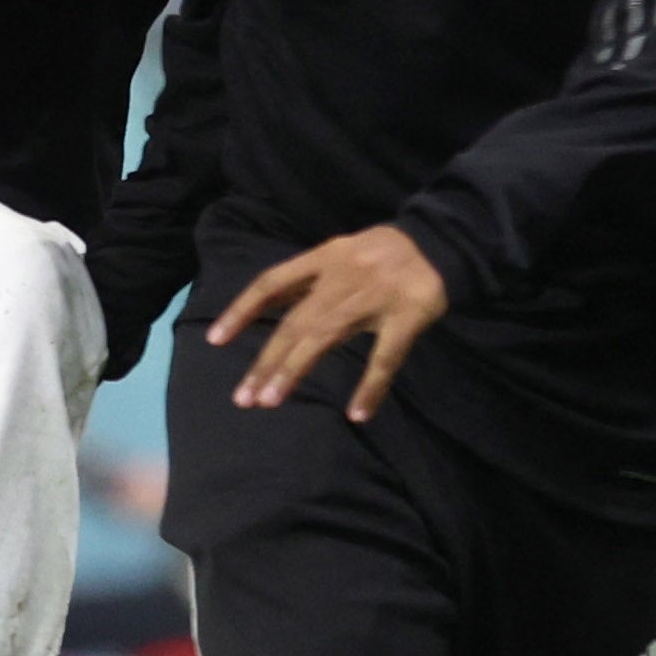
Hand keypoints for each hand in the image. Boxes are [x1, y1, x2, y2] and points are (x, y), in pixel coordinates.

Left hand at [205, 224, 451, 420]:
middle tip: (243, 397)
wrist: (441, 241)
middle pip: (294, 323)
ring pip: (325, 338)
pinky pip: (385, 357)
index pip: (272, 283)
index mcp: (324, 259)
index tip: (214, 339)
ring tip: (270, 401)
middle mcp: (341, 278)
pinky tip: (358, 413)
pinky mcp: (405, 318)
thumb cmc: (383, 253)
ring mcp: (373, 299)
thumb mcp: (339, 253)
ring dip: (295, 371)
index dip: (242, 309)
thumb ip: (308, 279)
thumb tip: (268, 302)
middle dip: (266, 360)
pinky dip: (371, 386)